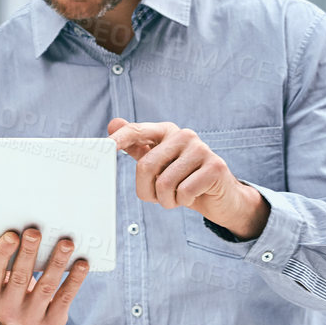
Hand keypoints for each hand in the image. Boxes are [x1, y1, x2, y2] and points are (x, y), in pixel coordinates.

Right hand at [0, 228, 88, 324]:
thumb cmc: (10, 296)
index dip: (1, 253)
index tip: (12, 235)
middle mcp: (8, 309)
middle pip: (20, 277)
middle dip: (28, 253)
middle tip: (36, 232)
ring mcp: (31, 318)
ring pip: (46, 287)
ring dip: (56, 262)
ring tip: (65, 243)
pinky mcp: (52, 322)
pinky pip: (64, 298)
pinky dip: (75, 280)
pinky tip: (82, 264)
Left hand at [107, 118, 268, 237]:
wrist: (220, 196)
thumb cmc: (184, 179)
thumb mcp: (158, 164)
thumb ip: (137, 146)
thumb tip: (113, 123)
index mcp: (166, 132)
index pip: (137, 131)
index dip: (120, 138)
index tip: (105, 146)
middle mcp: (184, 135)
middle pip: (146, 166)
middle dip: (147, 191)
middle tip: (157, 197)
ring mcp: (201, 149)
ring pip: (164, 183)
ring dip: (166, 200)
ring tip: (177, 197)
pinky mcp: (215, 167)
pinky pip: (184, 191)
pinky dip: (182, 201)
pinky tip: (191, 196)